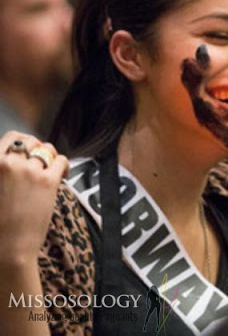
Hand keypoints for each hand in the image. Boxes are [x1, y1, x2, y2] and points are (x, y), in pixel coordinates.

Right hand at [0, 131, 68, 266]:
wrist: (7, 247)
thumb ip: (1, 171)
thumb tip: (12, 161)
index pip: (10, 138)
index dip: (20, 142)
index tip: (26, 151)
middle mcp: (8, 163)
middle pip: (29, 141)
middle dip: (36, 147)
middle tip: (41, 159)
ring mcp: (29, 171)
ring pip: (46, 149)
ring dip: (50, 157)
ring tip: (52, 168)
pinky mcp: (48, 181)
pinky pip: (61, 160)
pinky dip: (64, 165)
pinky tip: (63, 174)